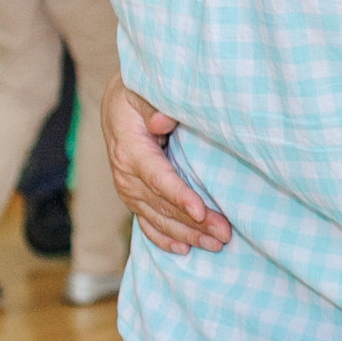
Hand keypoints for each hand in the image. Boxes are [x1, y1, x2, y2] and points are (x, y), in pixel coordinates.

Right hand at [103, 79, 232, 252]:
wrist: (117, 102)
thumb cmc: (138, 92)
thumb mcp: (143, 90)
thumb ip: (154, 105)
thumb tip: (161, 121)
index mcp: (130, 150)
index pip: (158, 178)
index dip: (180, 196)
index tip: (201, 211)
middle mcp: (125, 174)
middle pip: (162, 205)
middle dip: (194, 223)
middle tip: (224, 234)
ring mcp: (127, 188)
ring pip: (157, 218)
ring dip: (186, 234)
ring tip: (215, 245)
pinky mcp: (132, 196)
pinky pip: (146, 223)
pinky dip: (164, 238)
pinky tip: (184, 250)